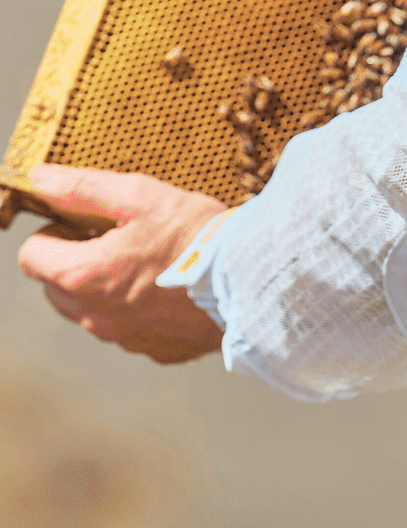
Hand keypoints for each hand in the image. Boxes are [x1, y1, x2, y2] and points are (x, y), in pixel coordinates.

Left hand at [18, 167, 227, 364]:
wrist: (253, 277)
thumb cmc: (199, 234)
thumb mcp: (141, 196)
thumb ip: (84, 188)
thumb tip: (41, 178)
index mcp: (83, 274)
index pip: (32, 256)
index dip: (54, 233)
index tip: (85, 224)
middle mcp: (95, 314)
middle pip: (57, 287)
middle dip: (78, 262)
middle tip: (121, 240)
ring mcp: (124, 336)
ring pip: (92, 310)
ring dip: (106, 288)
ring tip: (150, 264)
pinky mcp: (154, 349)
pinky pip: (130, 328)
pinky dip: (139, 310)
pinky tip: (171, 289)